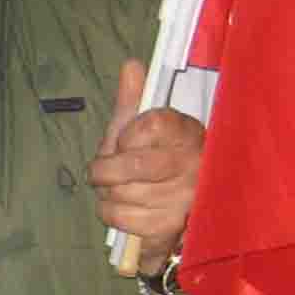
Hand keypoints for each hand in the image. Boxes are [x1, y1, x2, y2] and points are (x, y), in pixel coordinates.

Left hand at [88, 58, 202, 267]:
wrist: (184, 198)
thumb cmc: (157, 155)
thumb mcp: (143, 124)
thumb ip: (134, 97)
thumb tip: (131, 65)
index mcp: (186, 131)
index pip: (150, 125)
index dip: (126, 136)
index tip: (124, 141)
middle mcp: (192, 165)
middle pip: (131, 167)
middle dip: (104, 171)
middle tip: (102, 171)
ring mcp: (185, 199)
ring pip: (121, 197)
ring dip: (106, 195)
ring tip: (115, 190)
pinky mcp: (172, 229)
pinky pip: (124, 223)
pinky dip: (113, 217)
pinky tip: (123, 210)